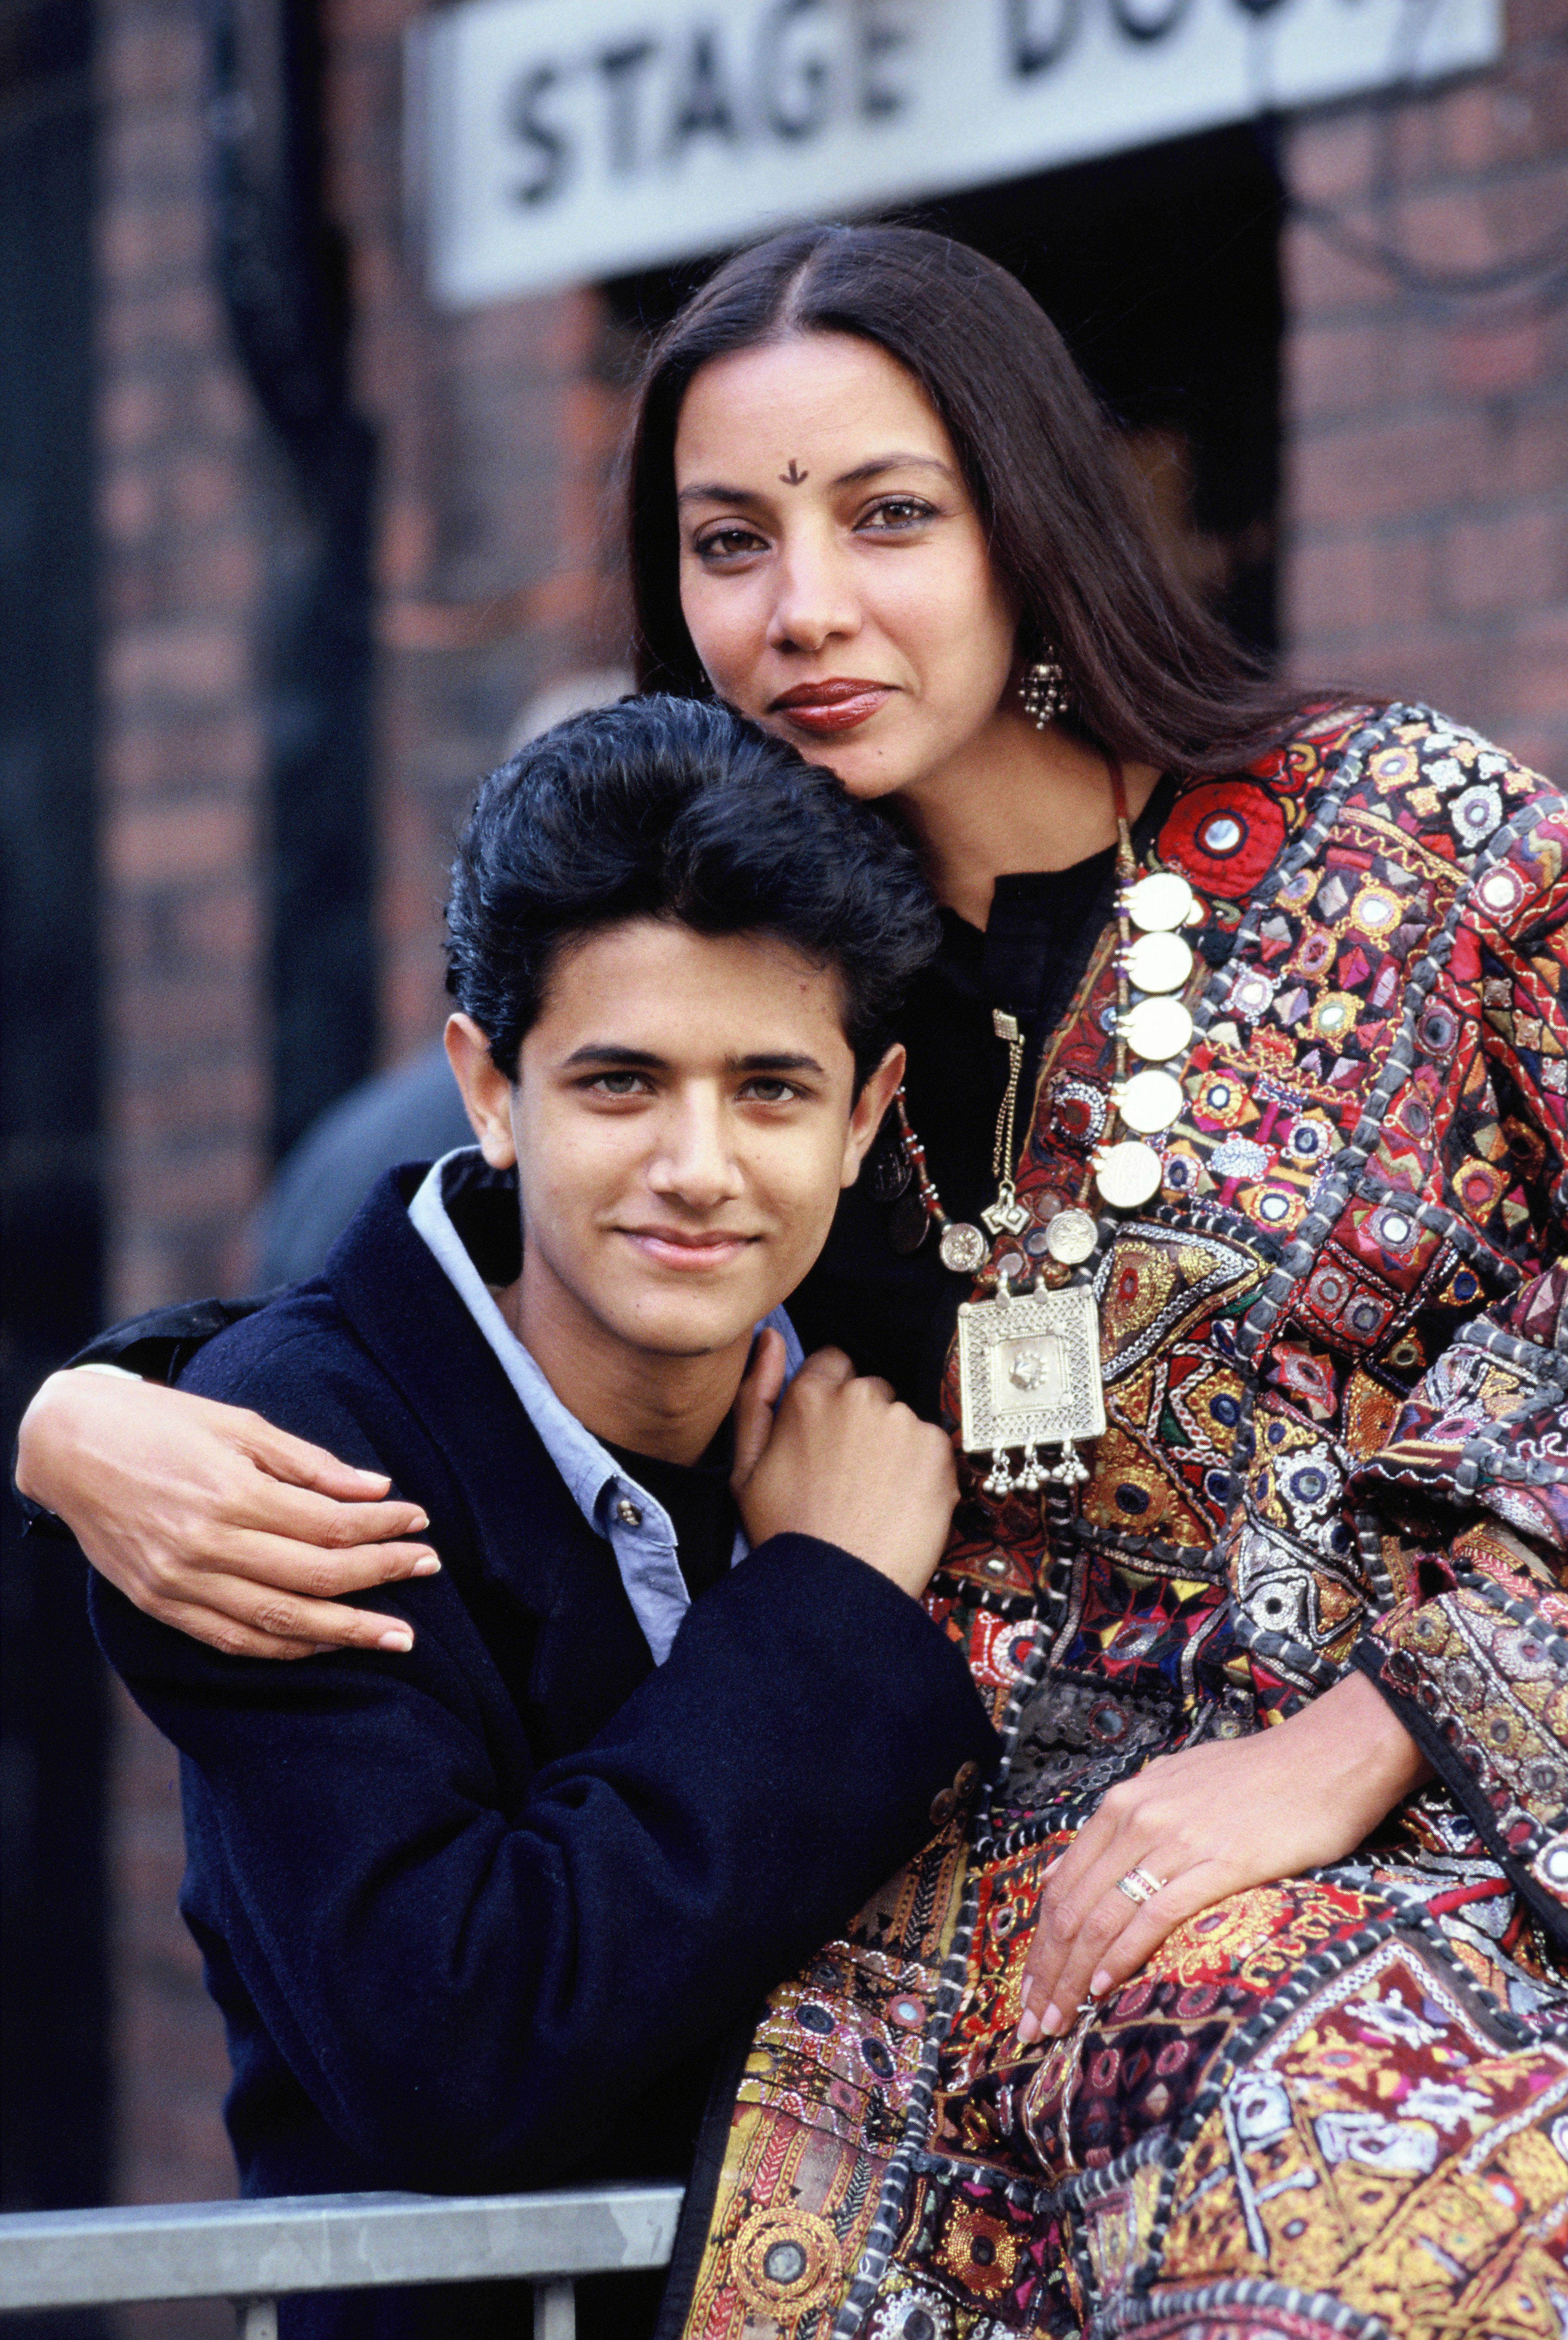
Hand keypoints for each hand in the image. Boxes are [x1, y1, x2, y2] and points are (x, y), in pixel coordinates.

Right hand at [17, 1370, 439, 1659]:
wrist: (70, 1447)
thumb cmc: (162, 1425)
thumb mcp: (239, 1425)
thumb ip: (311, 1464)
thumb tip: (378, 1488)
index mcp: (232, 1493)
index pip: (331, 1524)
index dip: (383, 1527)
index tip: (421, 1522)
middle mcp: (208, 1546)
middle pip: (316, 1578)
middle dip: (382, 1578)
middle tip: (429, 1571)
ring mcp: (182, 1582)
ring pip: (281, 1623)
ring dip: (347, 1632)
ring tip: (398, 1637)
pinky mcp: (161, 1605)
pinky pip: (235, 1641)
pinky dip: (287, 1648)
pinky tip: (327, 1644)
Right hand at [730, 1334, 957, 1598]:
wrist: (836, 1588)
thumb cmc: (786, 1532)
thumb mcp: (744, 1467)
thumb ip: (754, 1395)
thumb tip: (769, 1337)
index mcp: (808, 1396)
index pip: (834, 1362)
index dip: (833, 1401)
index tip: (833, 1438)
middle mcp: (859, 1396)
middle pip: (872, 1392)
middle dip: (866, 1424)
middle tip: (852, 1477)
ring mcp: (902, 1421)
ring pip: (903, 1423)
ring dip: (896, 1449)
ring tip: (876, 1498)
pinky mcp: (937, 1450)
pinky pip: (933, 1450)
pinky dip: (924, 1473)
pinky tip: (902, 1506)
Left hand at [1016, 1671, 1432, 2041]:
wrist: (1326, 1757)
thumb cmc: (1255, 1775)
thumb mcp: (1174, 1785)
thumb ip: (1128, 1823)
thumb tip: (1078, 1866)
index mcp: (1124, 1803)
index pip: (1062, 1885)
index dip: (1038, 1942)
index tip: (1026, 1988)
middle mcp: (1138, 1818)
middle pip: (1072, 1908)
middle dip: (1046, 1970)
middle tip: (1030, 2022)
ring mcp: (1177, 1841)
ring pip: (1103, 1917)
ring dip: (1073, 1976)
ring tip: (1057, 2020)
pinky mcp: (1219, 1864)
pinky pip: (1155, 1915)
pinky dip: (1123, 1955)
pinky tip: (1106, 1987)